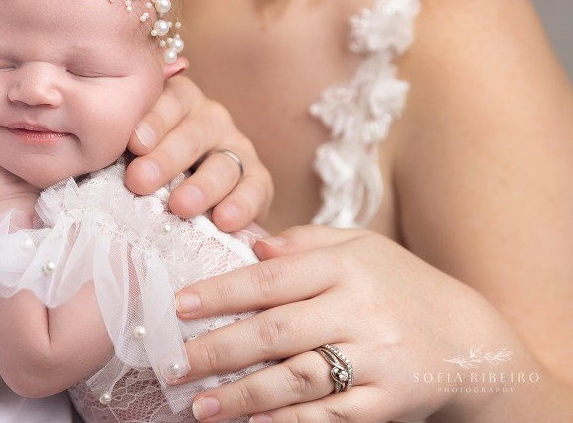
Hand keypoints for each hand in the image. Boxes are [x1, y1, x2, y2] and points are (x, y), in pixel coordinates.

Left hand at [125, 74, 272, 231]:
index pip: (167, 102)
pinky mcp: (258, 178)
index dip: (151, 122)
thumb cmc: (142, 170)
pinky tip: (224, 220)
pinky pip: (255, 188)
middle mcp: (209, 118)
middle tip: (140, 181)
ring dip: (202, 186)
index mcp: (175, 102)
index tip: (133, 144)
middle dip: (165, 159)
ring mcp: (236, 146)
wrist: (186, 201)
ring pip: (223, 163)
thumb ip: (114, 148)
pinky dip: (242, 204)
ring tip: (180, 206)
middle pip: (191, 134)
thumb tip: (83, 156)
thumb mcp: (127, 153)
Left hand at [173, 226, 522, 422]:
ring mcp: (377, 358)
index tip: (178, 306)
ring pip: (298, 378)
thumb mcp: (359, 246)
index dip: (221, 292)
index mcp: (346, 266)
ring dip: (244, 395)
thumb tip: (254, 245)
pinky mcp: (388, 400)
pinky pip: (331, 414)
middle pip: (277, 331)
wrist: (471, 339)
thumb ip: (305, 242)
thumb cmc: (399, 284)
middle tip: (175, 363)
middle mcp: (360, 309)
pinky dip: (289, 422)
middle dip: (219, 349)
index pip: (271, 278)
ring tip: (200, 405)